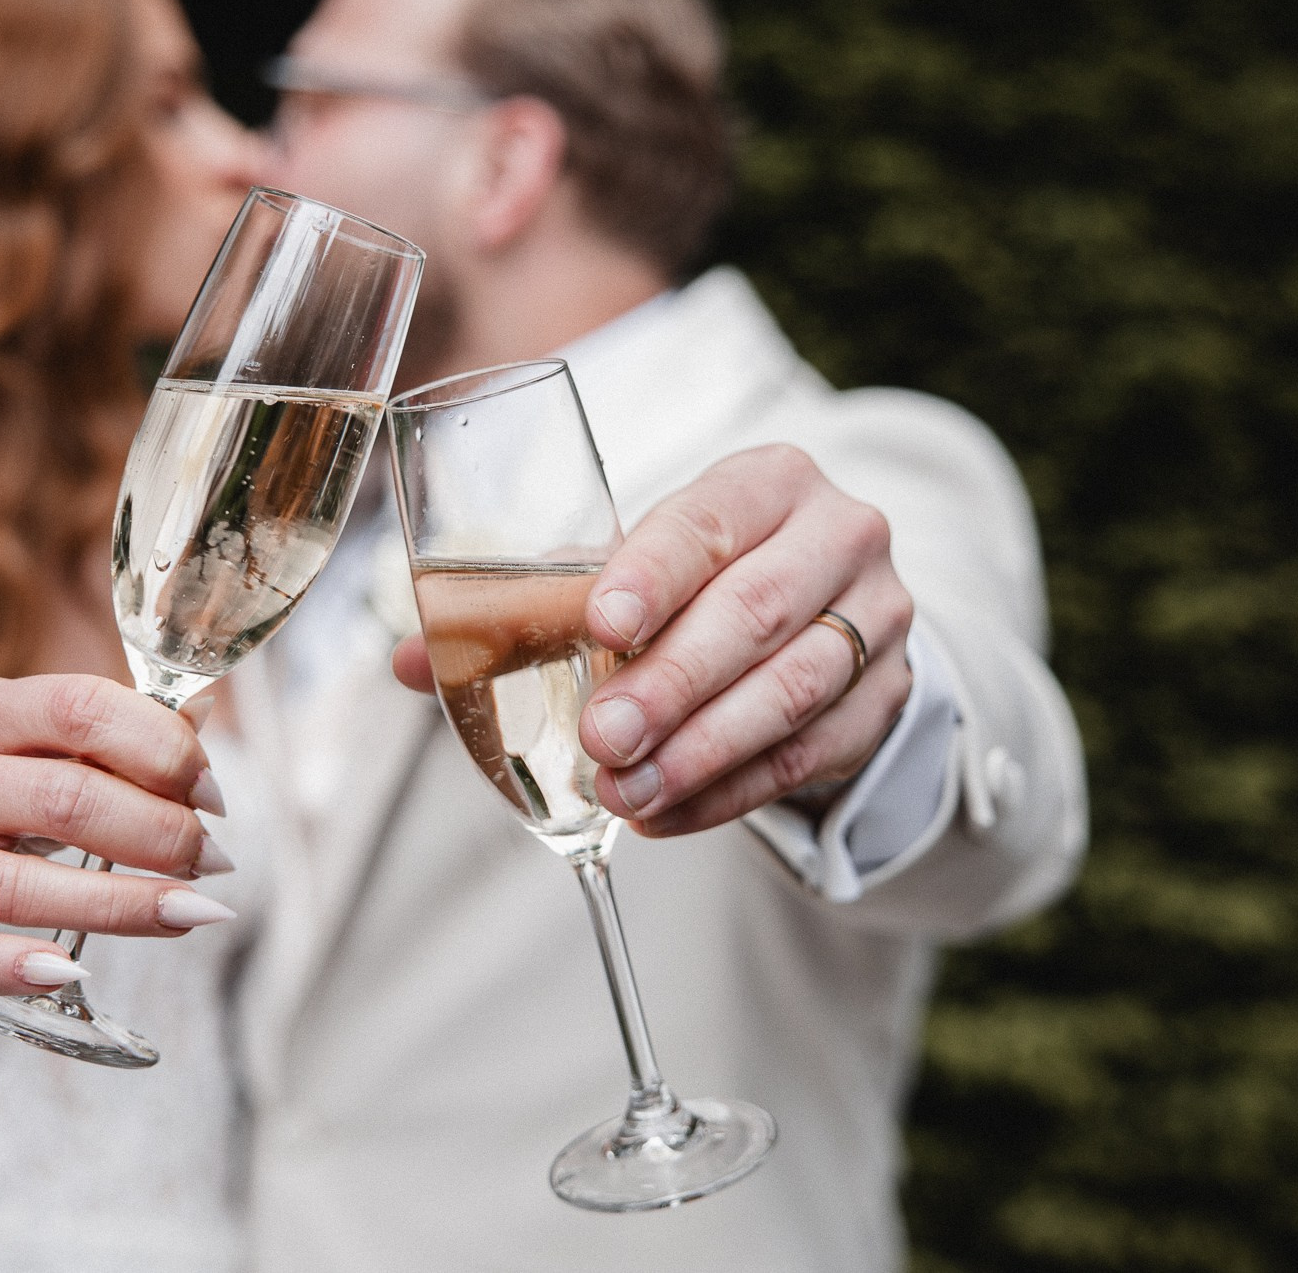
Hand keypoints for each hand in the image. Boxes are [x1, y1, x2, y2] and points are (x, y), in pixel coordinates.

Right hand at [0, 674, 234, 994]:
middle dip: (162, 833)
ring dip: (125, 903)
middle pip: (68, 801)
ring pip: (23, 884)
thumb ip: (109, 725)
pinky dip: (15, 968)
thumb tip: (203, 720)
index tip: (213, 792)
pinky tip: (77, 970)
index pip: (81, 710)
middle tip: (213, 858)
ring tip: (194, 910)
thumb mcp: (22, 723)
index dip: (164, 750)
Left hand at [394, 445, 913, 837]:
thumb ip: (528, 608)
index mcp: (768, 481)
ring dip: (701, 749)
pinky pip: (809, 754)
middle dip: (671, 682)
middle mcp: (839, 537)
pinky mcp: (886, 699)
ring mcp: (877, 620)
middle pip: (754, 611)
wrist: (820, 618)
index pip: (708, 520)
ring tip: (625, 792)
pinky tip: (666, 815)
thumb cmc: (699, 586)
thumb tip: (411, 659)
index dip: (653, 573)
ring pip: (791, 689)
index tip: (600, 624)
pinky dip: (732, 792)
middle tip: (602, 738)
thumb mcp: (628, 576)